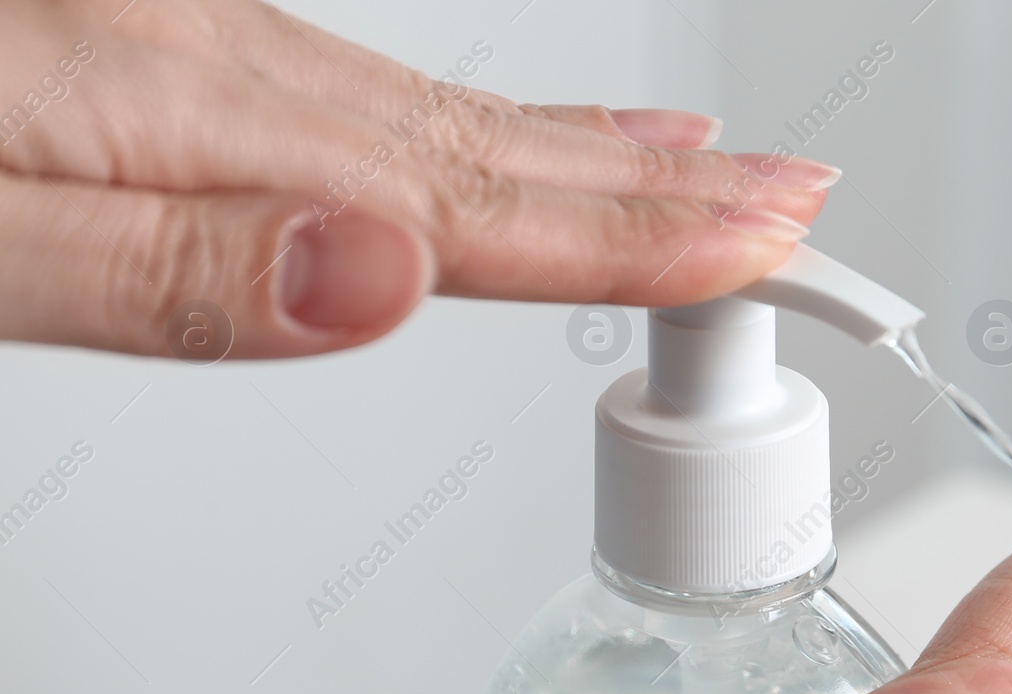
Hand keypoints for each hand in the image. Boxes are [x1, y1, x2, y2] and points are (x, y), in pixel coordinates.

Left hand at [0, 0, 828, 357]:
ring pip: (454, 124)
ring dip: (602, 163)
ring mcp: (213, 51)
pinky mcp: (180, 55)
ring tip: (711, 178)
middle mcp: (232, 70)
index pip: (480, 206)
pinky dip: (490, 134)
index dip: (646, 236)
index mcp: (199, 123)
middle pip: (502, 155)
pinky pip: (382, 103)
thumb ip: (165, 269)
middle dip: (670, 196)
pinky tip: (519, 146)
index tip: (778, 247)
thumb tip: (379, 280)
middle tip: (802, 215)